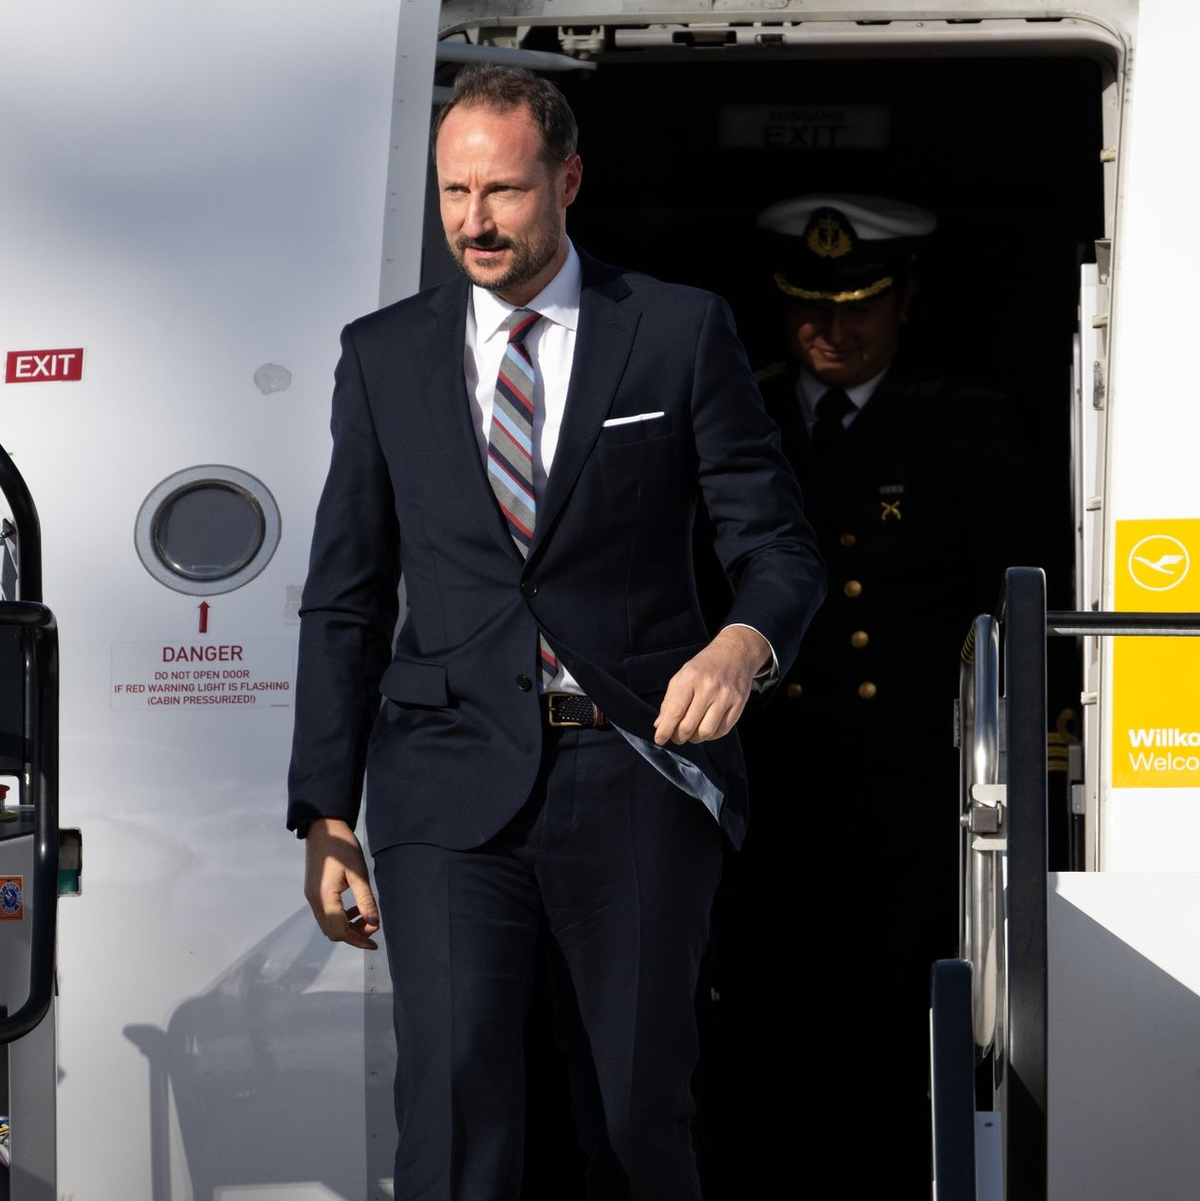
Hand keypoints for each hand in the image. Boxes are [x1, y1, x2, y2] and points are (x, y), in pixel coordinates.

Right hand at [303, 817, 380, 949]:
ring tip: (366, 918)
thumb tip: (374, 924)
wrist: (324, 829)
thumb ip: (366, 901)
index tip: (375, 942)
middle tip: (372, 928)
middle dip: (353, 935)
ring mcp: (312, 896)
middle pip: (332, 932)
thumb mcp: (358, 874)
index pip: (340, 931)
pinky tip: (354, 908)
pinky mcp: (313, 891)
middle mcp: (314, 901)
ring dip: (347, 927)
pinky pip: (326, 913)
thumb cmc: (343, 848)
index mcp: (325, 898)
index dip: (358, 939)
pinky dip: (340, 917)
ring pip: (328, 924)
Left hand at [653, 626, 770, 745]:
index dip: (665, 729)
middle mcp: (709, 687)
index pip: (675, 711)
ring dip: (695, 739)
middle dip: (678, 737)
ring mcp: (726, 696)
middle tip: (675, 737)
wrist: (735, 653)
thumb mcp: (682, 675)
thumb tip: (660, 724)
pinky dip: (711, 736)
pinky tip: (705, 728)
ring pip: (706, 731)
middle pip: (689, 725)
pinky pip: (722, 730)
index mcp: (690, 678)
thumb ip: (669, 700)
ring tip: (690, 734)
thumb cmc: (705, 666)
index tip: (659, 739)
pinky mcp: (738, 704)